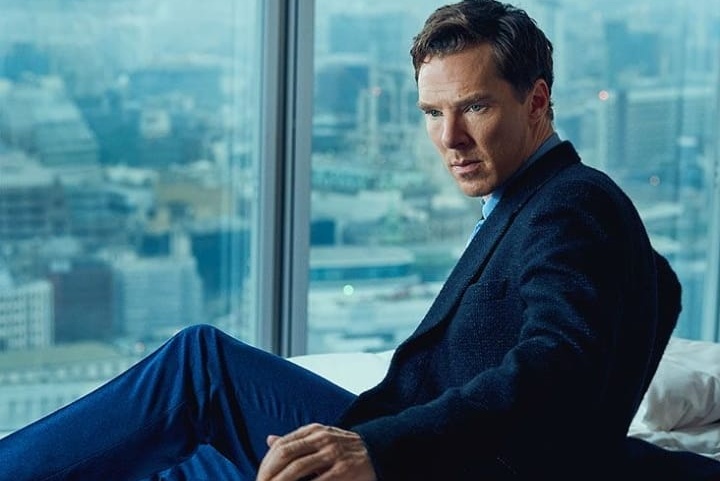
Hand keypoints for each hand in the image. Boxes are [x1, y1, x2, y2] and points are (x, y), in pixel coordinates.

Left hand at [256, 423, 376, 480]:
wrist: (379, 451)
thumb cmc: (345, 448)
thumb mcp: (321, 437)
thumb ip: (297, 440)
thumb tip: (269, 440)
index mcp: (314, 431)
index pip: (282, 445)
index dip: (266, 463)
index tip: (259, 478)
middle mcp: (322, 438)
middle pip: (286, 455)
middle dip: (269, 474)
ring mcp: (333, 453)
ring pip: (297, 469)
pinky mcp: (343, 470)